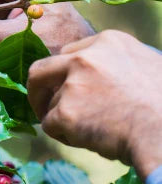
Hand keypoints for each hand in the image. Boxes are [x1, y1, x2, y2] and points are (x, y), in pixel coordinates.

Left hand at [27, 30, 161, 180]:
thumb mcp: (146, 66)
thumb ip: (117, 64)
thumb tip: (100, 78)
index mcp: (108, 42)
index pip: (69, 54)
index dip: (66, 75)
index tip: (69, 88)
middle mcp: (85, 58)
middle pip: (41, 70)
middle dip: (38, 90)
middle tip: (43, 106)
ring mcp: (73, 84)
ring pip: (51, 105)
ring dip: (66, 120)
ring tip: (97, 132)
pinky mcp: (65, 112)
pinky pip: (50, 126)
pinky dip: (64, 136)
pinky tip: (90, 141)